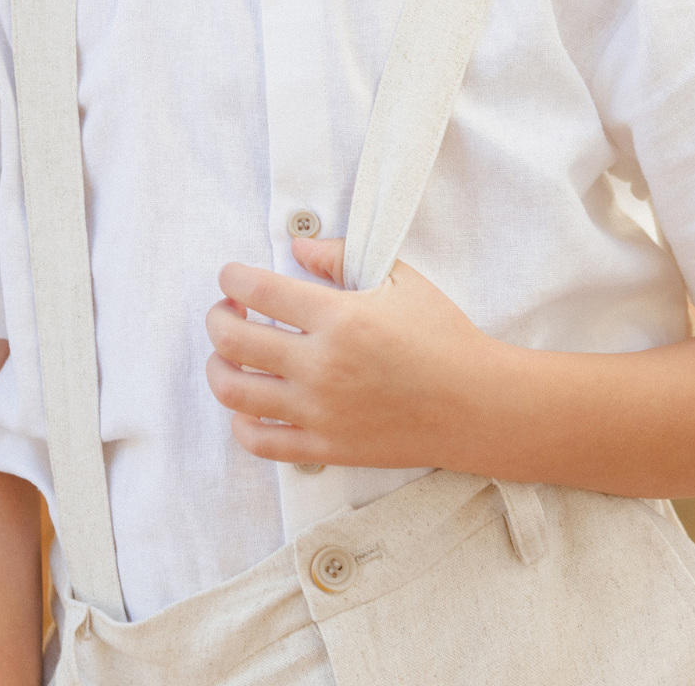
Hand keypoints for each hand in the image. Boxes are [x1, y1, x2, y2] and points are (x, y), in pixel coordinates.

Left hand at [204, 238, 505, 469]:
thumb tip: (297, 246)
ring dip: (217, 368)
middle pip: (233, 341)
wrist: (476, 404)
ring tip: (228, 355)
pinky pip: (260, 442)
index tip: (231, 276)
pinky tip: (248, 404)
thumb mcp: (400, 279)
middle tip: (226, 311)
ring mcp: (320, 412)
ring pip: (235, 393)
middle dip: (217, 318)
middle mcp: (321, 366)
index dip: (232, 278)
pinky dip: (240, 422)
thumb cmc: (442, 336)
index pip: (258, 290)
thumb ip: (342, 257)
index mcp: (339, 318)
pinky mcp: (326, 447)